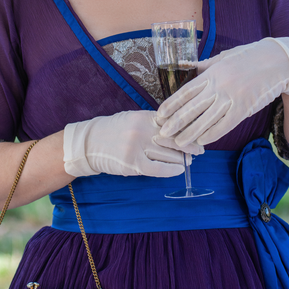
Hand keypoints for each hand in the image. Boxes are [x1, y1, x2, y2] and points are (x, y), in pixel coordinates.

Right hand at [63, 110, 202, 177]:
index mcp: (143, 117)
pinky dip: (171, 170)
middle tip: (200, 150)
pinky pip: (158, 169)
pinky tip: (179, 170)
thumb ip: (153, 122)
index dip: (187, 129)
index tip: (198, 132)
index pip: (172, 123)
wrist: (89, 143)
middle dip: (189, 145)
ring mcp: (137, 148)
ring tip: (189, 160)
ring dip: (182, 159)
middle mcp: (141, 131)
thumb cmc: (113, 130)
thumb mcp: (132, 118)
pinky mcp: (132, 164)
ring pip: (168, 155)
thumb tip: (177, 129)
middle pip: (174, 139)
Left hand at [155, 37, 288, 145]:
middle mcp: (218, 86)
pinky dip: (212, 134)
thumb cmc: (249, 57)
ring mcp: (231, 98)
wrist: (278, 62)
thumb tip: (185, 66)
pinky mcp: (244, 108)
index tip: (160, 114)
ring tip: (179, 142)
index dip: (171, 105)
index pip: (185, 92)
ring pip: (205, 119)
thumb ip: (203, 66)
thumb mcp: (223, 57)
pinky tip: (202, 141)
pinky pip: (224, 124)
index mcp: (211, 73)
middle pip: (191, 108)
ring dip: (190, 132)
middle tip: (162, 133)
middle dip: (175, 122)